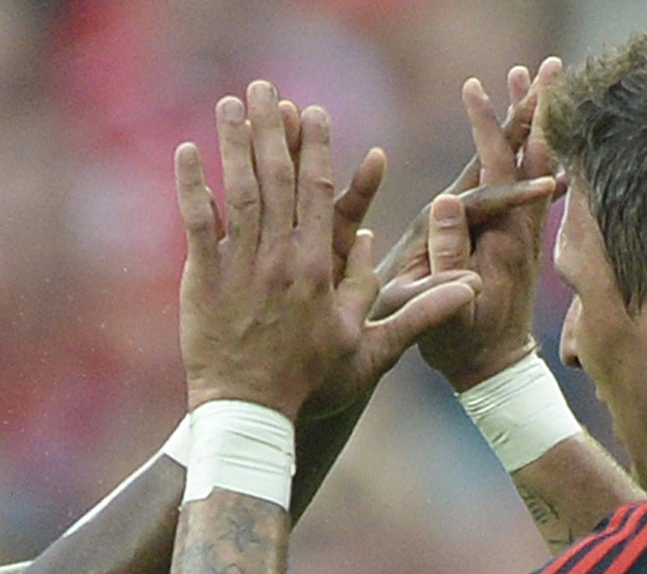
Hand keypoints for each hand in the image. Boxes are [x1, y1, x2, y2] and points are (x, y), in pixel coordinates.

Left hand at [176, 83, 479, 421]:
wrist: (250, 412)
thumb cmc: (309, 382)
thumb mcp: (368, 351)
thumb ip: (412, 315)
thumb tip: (459, 288)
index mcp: (318, 268)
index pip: (320, 194)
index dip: (317, 149)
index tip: (316, 113)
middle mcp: (280, 258)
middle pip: (278, 179)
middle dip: (273, 129)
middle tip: (268, 88)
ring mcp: (240, 266)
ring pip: (239, 191)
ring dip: (234, 143)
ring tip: (230, 102)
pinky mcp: (204, 278)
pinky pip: (196, 223)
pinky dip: (191, 186)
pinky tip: (187, 151)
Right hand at [377, 59, 566, 390]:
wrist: (493, 371)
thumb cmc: (459, 347)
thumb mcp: (444, 308)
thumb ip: (446, 257)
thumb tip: (446, 202)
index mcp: (496, 241)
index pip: (493, 174)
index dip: (486, 132)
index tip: (475, 91)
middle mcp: (516, 231)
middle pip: (528, 160)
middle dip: (534, 111)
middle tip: (548, 68)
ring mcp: (522, 234)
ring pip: (533, 168)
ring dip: (536, 125)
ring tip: (539, 84)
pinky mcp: (520, 240)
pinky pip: (532, 187)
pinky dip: (532, 154)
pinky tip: (534, 136)